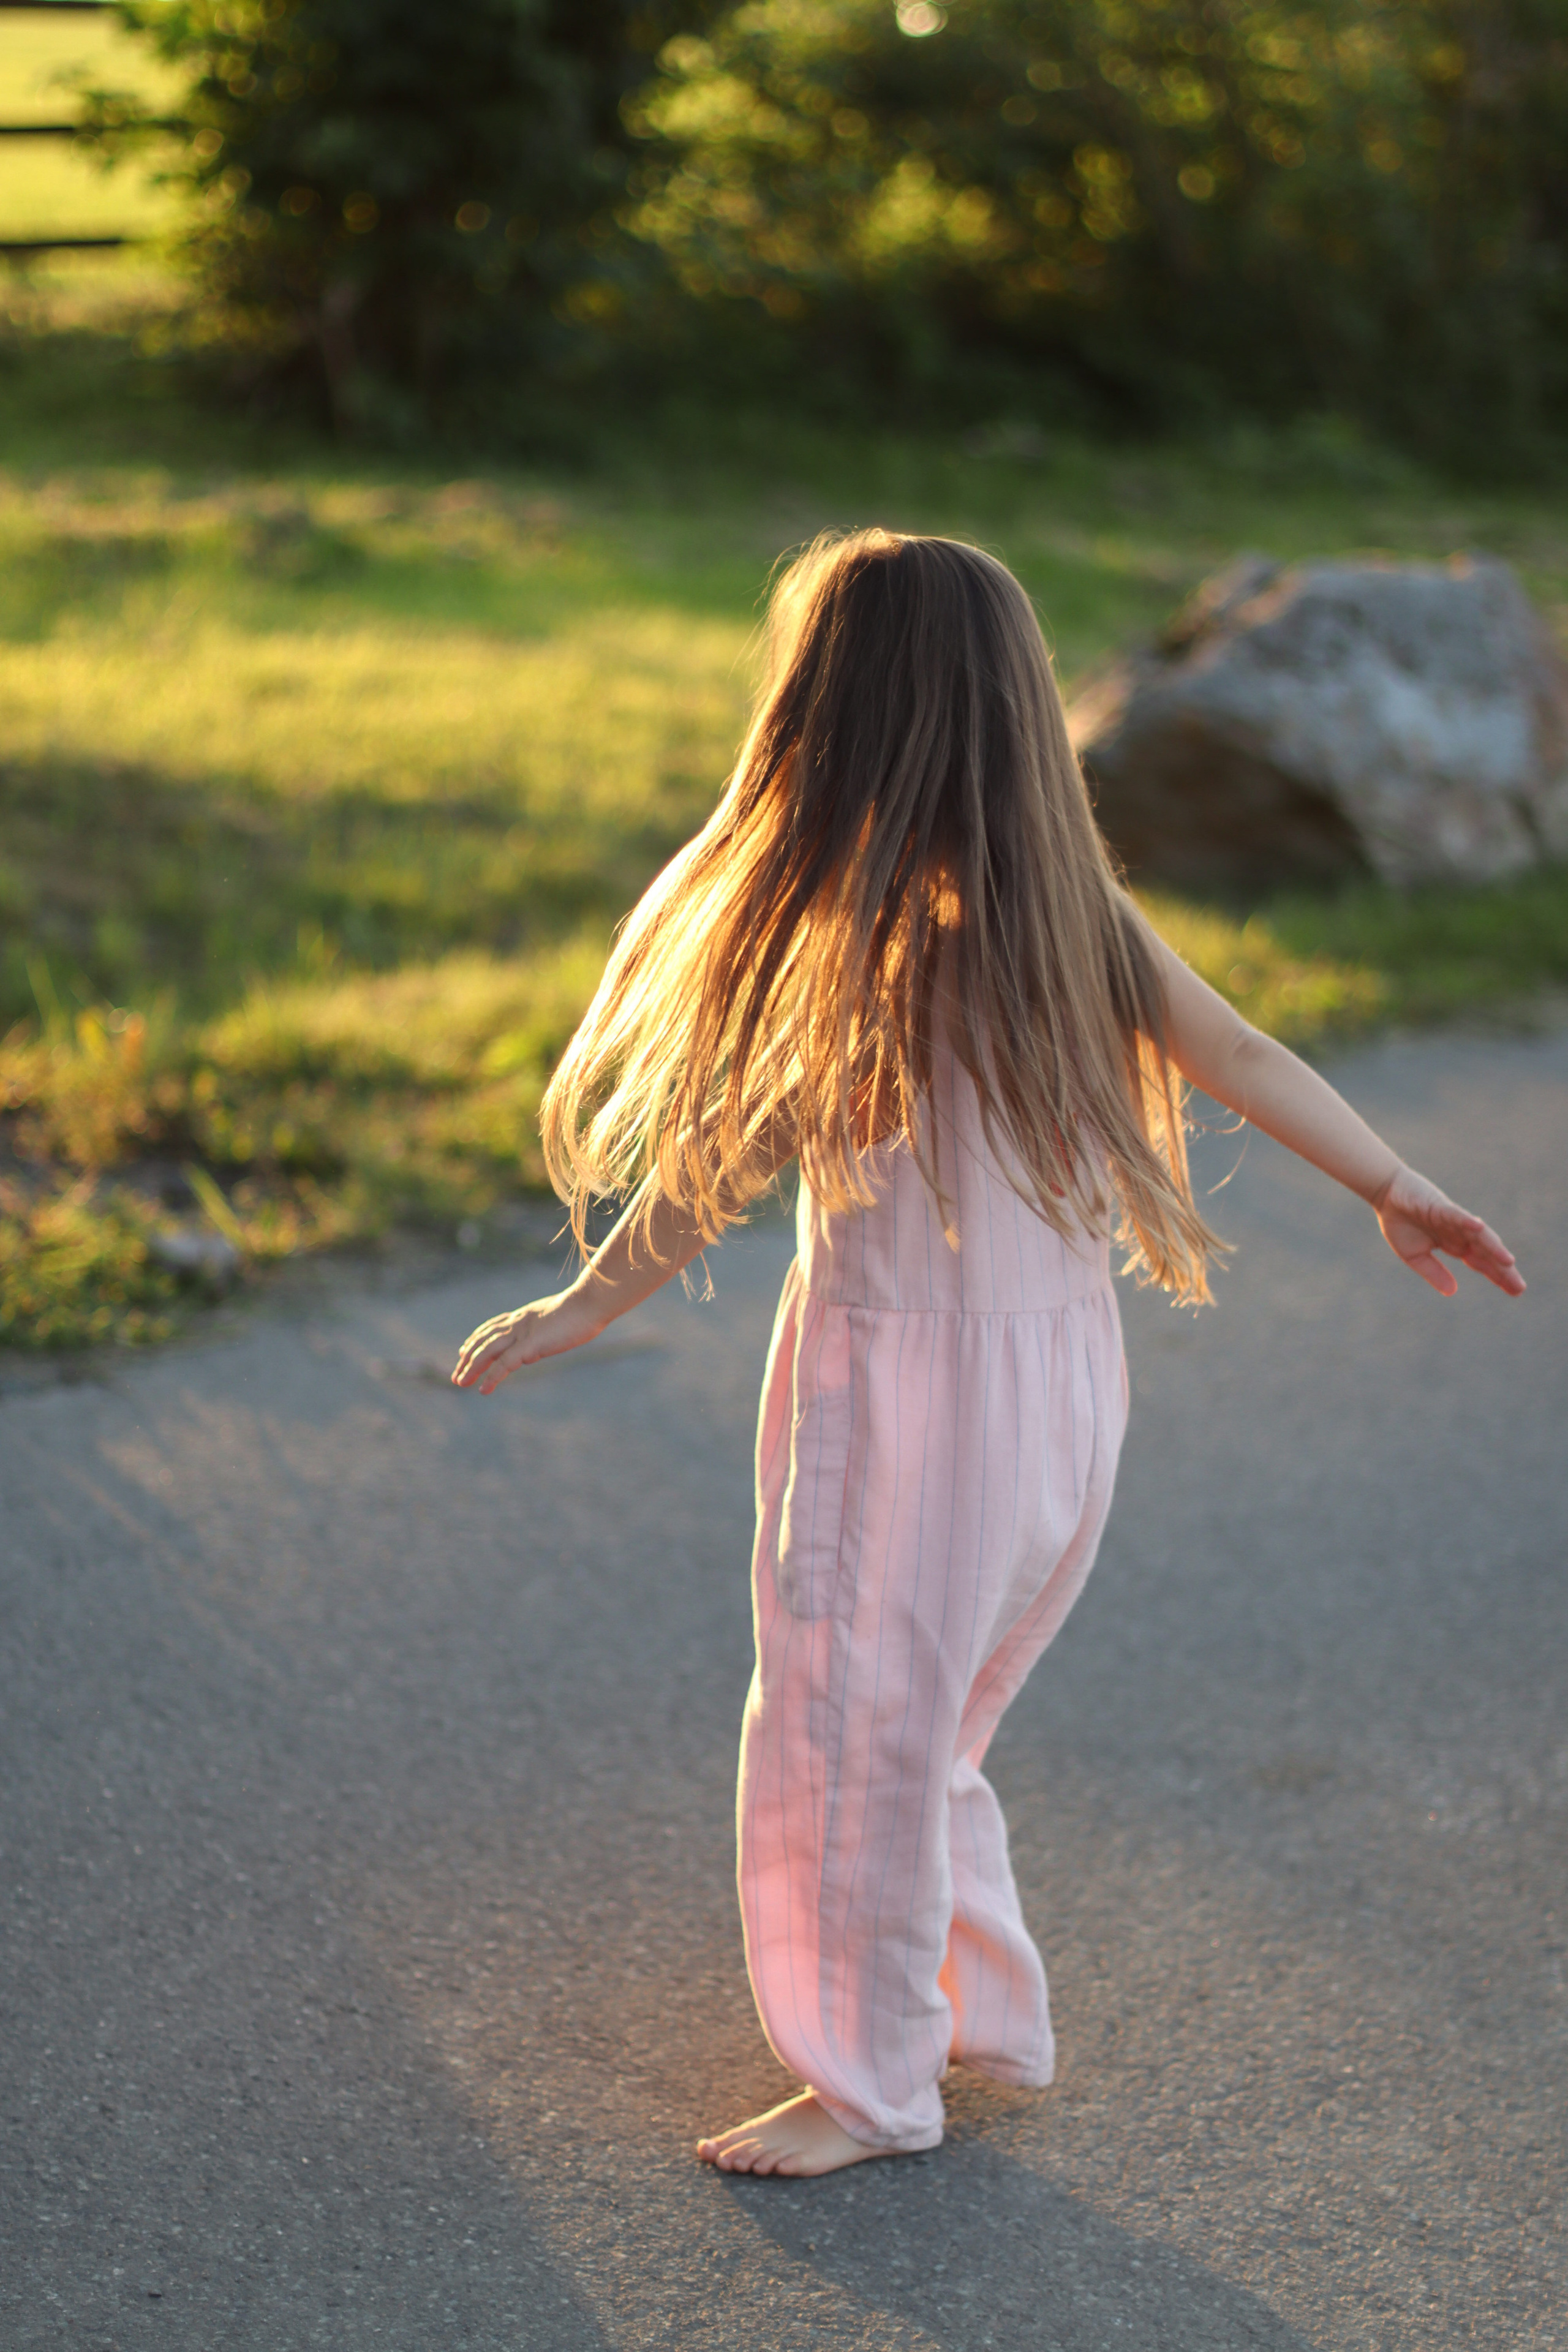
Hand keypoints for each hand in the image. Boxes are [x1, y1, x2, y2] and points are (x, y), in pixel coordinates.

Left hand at [450, 1283, 606, 1394]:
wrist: (591, 1302)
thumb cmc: (583, 1309)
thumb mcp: (558, 1318)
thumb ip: (545, 1328)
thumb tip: (541, 1340)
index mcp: (524, 1316)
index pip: (492, 1327)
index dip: (476, 1339)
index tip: (464, 1351)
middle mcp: (517, 1322)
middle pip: (484, 1339)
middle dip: (468, 1358)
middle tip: (456, 1374)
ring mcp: (522, 1333)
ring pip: (488, 1351)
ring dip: (472, 1367)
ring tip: (460, 1382)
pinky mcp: (531, 1345)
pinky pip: (505, 1363)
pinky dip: (492, 1377)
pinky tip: (484, 1389)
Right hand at [1371, 1163, 1524, 1298]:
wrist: (1385, 1194)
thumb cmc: (1400, 1222)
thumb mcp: (1414, 1256)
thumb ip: (1433, 1273)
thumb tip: (1453, 1292)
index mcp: (1455, 1245)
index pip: (1482, 1263)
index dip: (1498, 1276)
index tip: (1516, 1291)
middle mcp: (1460, 1233)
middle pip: (1487, 1253)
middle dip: (1503, 1270)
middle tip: (1520, 1288)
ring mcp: (1453, 1220)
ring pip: (1478, 1235)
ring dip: (1493, 1248)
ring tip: (1508, 1262)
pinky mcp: (1440, 1207)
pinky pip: (1456, 1215)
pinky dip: (1467, 1221)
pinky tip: (1480, 1229)